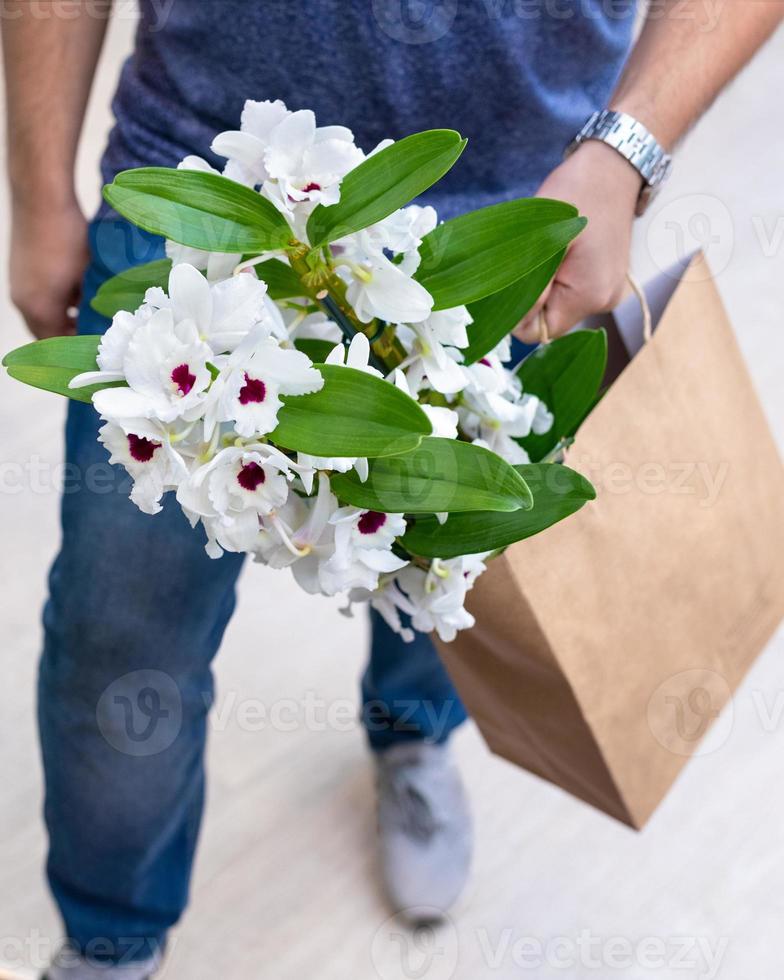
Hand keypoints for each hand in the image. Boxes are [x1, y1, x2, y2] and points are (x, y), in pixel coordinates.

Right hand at [9, 198, 88, 338]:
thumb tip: (100, 319)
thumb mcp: (87, 275)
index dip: (76, 348)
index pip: (56, 342)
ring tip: (88, 318)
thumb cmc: (68, 237)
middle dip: (69, 336)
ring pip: (42, 315)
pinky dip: (54, 303)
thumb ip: (91, 303)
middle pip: (46, 332)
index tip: (97, 349)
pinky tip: (76, 295)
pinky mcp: (20, 270)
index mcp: (38, 308)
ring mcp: (19, 285)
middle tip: (94, 337)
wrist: (40, 196)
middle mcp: (23, 301)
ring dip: (62, 318)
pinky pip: (37, 298)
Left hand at [514, 140, 642, 342]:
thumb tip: (510, 319)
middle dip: (530, 294)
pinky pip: (567, 289)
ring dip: (541, 281)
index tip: (512, 278)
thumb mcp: (543, 237)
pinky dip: (554, 274)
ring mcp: (605, 290)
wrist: (613, 167)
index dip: (517, 312)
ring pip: (555, 304)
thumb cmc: (578, 193)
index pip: (538, 332)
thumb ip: (528, 282)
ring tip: (548, 247)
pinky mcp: (602, 278)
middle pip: (547, 320)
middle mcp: (603, 301)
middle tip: (531, 254)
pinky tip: (559, 248)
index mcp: (590, 295)